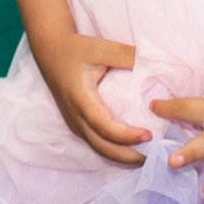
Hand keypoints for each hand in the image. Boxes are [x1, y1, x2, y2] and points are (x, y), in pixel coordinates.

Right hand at [31, 30, 150, 164]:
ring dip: (122, 156)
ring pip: (98, 148)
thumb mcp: (100, 48)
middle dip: (128, 156)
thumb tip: (153, 64)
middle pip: (102, 146)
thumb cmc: (75, 49)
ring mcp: (74, 122)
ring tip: (146, 155)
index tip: (149, 134)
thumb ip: (126, 55)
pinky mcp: (76, 122)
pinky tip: (130, 147)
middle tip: (153, 155)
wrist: (50, 51)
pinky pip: (95, 142)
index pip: (104, 126)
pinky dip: (113, 149)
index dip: (126, 135)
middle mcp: (75, 116)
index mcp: (80, 99)